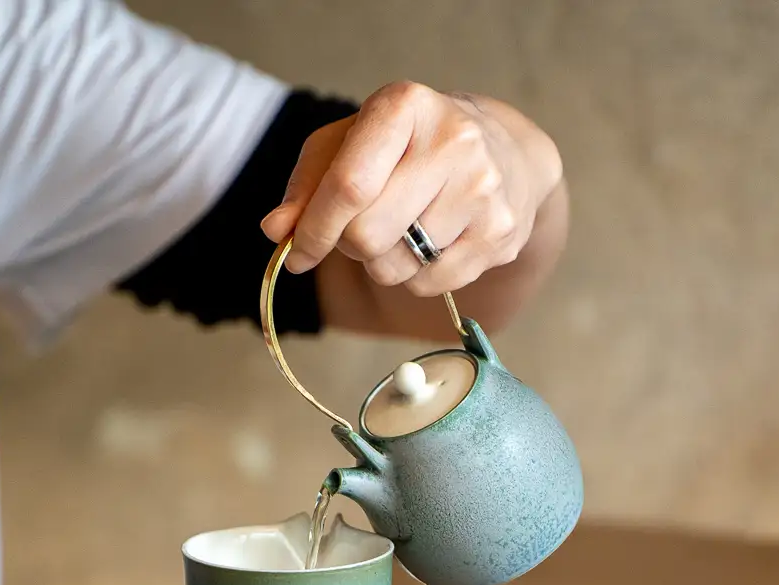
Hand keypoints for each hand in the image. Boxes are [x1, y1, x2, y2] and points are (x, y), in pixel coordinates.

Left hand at [261, 82, 563, 296]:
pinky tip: (434, 241)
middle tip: (364, 226)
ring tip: (405, 228)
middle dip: (350, 245)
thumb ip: (307, 185)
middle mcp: (453, 142)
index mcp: (404, 105)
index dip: (313, 230)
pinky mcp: (500, 233)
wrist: (503, 152)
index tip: (296, 255)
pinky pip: (428, 285)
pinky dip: (417, 276)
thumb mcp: (350, 144)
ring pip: (395, 267)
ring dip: (383, 262)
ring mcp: (483, 190)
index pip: (348, 186)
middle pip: (367, 235)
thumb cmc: (407, 146)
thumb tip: (276, 231)